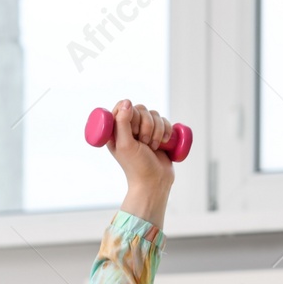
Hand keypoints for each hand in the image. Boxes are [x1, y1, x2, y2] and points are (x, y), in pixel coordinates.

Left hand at [105, 99, 174, 220]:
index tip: (133, 131)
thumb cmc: (136, 166)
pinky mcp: (158, 133)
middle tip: (143, 143)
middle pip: (140, 109)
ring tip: (152, 147)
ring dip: (156, 130)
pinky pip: (165, 120)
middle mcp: (129, 128)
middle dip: (146, 126)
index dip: (131, 115)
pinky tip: (163, 143)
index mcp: (115, 130)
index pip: (123, 107)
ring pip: (154, 114)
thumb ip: (122, 123)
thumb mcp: (125, 145)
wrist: (154, 181)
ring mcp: (144, 130)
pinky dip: (166, 130)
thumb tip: (127, 102)